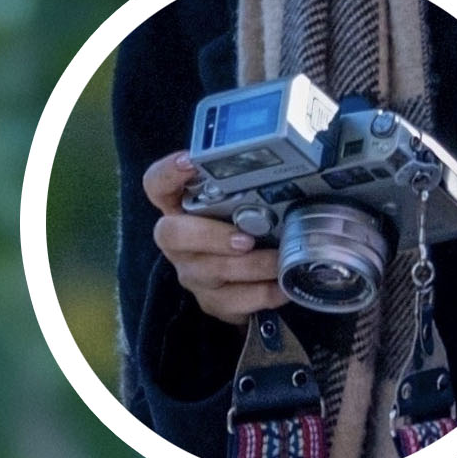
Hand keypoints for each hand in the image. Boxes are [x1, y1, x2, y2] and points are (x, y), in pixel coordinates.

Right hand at [142, 150, 287, 325]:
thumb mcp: (247, 206)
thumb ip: (256, 186)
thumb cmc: (249, 230)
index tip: (189, 161)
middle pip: (171, 234)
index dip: (167, 173)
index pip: (157, 185)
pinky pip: (233, 302)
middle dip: (210, 236)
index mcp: (182, 209)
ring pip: (209, 271)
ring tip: (278, 261)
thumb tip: (299, 155)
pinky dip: (262, 294)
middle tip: (245, 238)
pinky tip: (284, 286)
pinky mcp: (213, 302)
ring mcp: (193, 274)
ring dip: (249, 266)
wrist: (252, 281)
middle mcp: (179, 242)